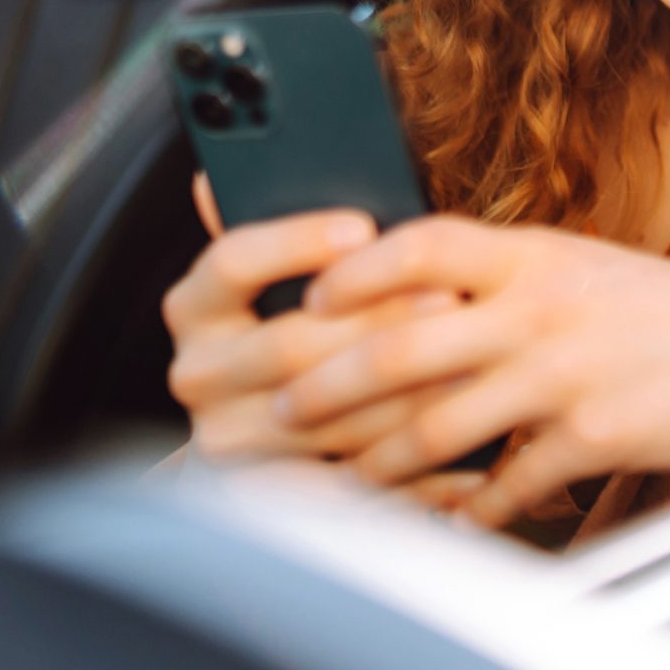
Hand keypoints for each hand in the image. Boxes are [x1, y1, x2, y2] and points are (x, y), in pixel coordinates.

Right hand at [161, 174, 463, 462]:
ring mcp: (228, 440)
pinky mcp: (270, 496)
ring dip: (405, 396)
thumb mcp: (291, 272)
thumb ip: (286, 228)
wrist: (279, 437)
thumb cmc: (302, 326)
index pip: (232, 261)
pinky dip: (411, 473)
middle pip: (288, 344)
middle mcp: (197, 373)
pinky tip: (467, 457)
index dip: (297, 241)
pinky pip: (345, 484)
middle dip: (377, 322)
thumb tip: (219, 172)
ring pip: (324, 417)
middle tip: (451, 301)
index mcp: (194, 306)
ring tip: (474, 368)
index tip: (364, 226)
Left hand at [274, 218, 669, 526]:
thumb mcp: (580, 266)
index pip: (417, 245)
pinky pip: (509, 488)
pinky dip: (470, 516)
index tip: (303, 302)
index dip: (350, 272)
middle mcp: (539, 308)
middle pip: (401, 345)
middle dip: (326, 387)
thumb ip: (501, 279)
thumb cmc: (669, 307)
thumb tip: (411, 293)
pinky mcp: (595, 436)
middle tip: (280, 410)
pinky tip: (445, 530)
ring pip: (438, 427)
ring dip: (376, 464)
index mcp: (532, 256)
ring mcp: (565, 375)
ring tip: (339, 481)